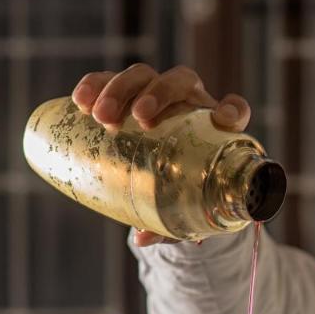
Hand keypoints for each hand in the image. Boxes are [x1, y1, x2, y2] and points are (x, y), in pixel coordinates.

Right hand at [70, 63, 252, 246]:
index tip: (223, 119)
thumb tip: (141, 238)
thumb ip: (168, 225)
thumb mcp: (179, 211)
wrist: (159, 176)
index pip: (234, 110)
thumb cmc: (178, 192)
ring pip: (143, 75)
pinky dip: (95, 84)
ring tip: (100, 115)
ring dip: (121, 89)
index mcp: (213, 129)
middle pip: (180, 81)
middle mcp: (188, 104)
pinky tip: (80, 100)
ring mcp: (155, 95)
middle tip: (138, 117)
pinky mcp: (125, 93)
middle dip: (158, 94)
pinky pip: (109, 79)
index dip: (232, 110)